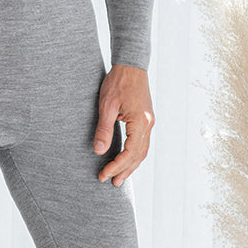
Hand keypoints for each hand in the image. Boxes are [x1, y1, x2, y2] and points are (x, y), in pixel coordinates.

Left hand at [94, 64, 154, 186]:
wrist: (131, 64)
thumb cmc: (118, 82)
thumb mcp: (107, 105)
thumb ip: (104, 129)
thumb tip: (99, 151)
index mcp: (140, 123)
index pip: (130, 153)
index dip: (116, 166)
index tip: (103, 175)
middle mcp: (148, 124)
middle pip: (138, 156)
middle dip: (125, 171)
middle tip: (112, 183)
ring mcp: (149, 122)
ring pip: (142, 151)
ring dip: (131, 165)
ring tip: (119, 177)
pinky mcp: (146, 119)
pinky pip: (142, 143)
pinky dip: (134, 155)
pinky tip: (126, 159)